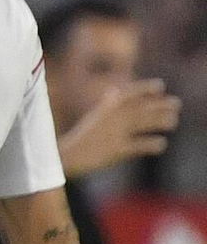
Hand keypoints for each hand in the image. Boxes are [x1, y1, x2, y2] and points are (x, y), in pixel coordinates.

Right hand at [58, 79, 180, 177]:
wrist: (67, 156)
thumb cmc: (82, 137)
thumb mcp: (93, 117)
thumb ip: (106, 104)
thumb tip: (114, 92)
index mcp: (106, 109)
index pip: (130, 94)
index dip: (146, 89)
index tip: (160, 87)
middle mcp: (112, 118)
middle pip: (142, 107)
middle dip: (161, 105)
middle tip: (176, 104)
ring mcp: (115, 133)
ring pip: (144, 122)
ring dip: (161, 120)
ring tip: (173, 122)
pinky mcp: (117, 150)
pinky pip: (140, 145)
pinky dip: (153, 144)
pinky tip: (160, 144)